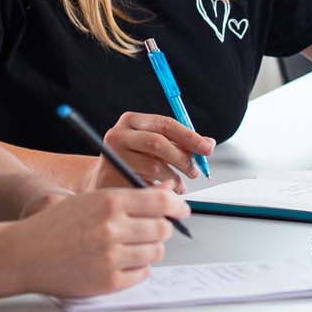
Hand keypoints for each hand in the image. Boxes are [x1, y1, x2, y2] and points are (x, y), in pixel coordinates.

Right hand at [3, 187, 188, 298]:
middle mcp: (112, 228)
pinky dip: (136, 269)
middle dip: (162, 229)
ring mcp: (111, 256)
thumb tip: (167, 196)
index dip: (178, 206)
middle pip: (163, 229)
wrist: (23, 253)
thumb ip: (128, 199)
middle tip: (151, 231)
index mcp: (109, 202)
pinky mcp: (108, 281)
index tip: (182, 210)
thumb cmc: (55, 226)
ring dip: (148, 250)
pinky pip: (141, 274)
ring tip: (128, 248)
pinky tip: (118, 263)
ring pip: (155, 252)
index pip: (162, 201)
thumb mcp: (90, 201)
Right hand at [87, 112, 213, 191]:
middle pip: (158, 143)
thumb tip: (208, 144)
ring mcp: (112, 156)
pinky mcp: (110, 177)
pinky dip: (160, 189)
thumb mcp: (155, 145)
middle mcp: (118, 134)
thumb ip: (179, 142)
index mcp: (132, 120)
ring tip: (181, 185)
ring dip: (174, 178)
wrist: (103, 178)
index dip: (190, 137)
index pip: (166, 124)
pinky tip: (165, 190)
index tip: (208, 148)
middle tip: (195, 172)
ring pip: (153, 166)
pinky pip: (145, 185)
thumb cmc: (135, 160)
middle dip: (183, 158)